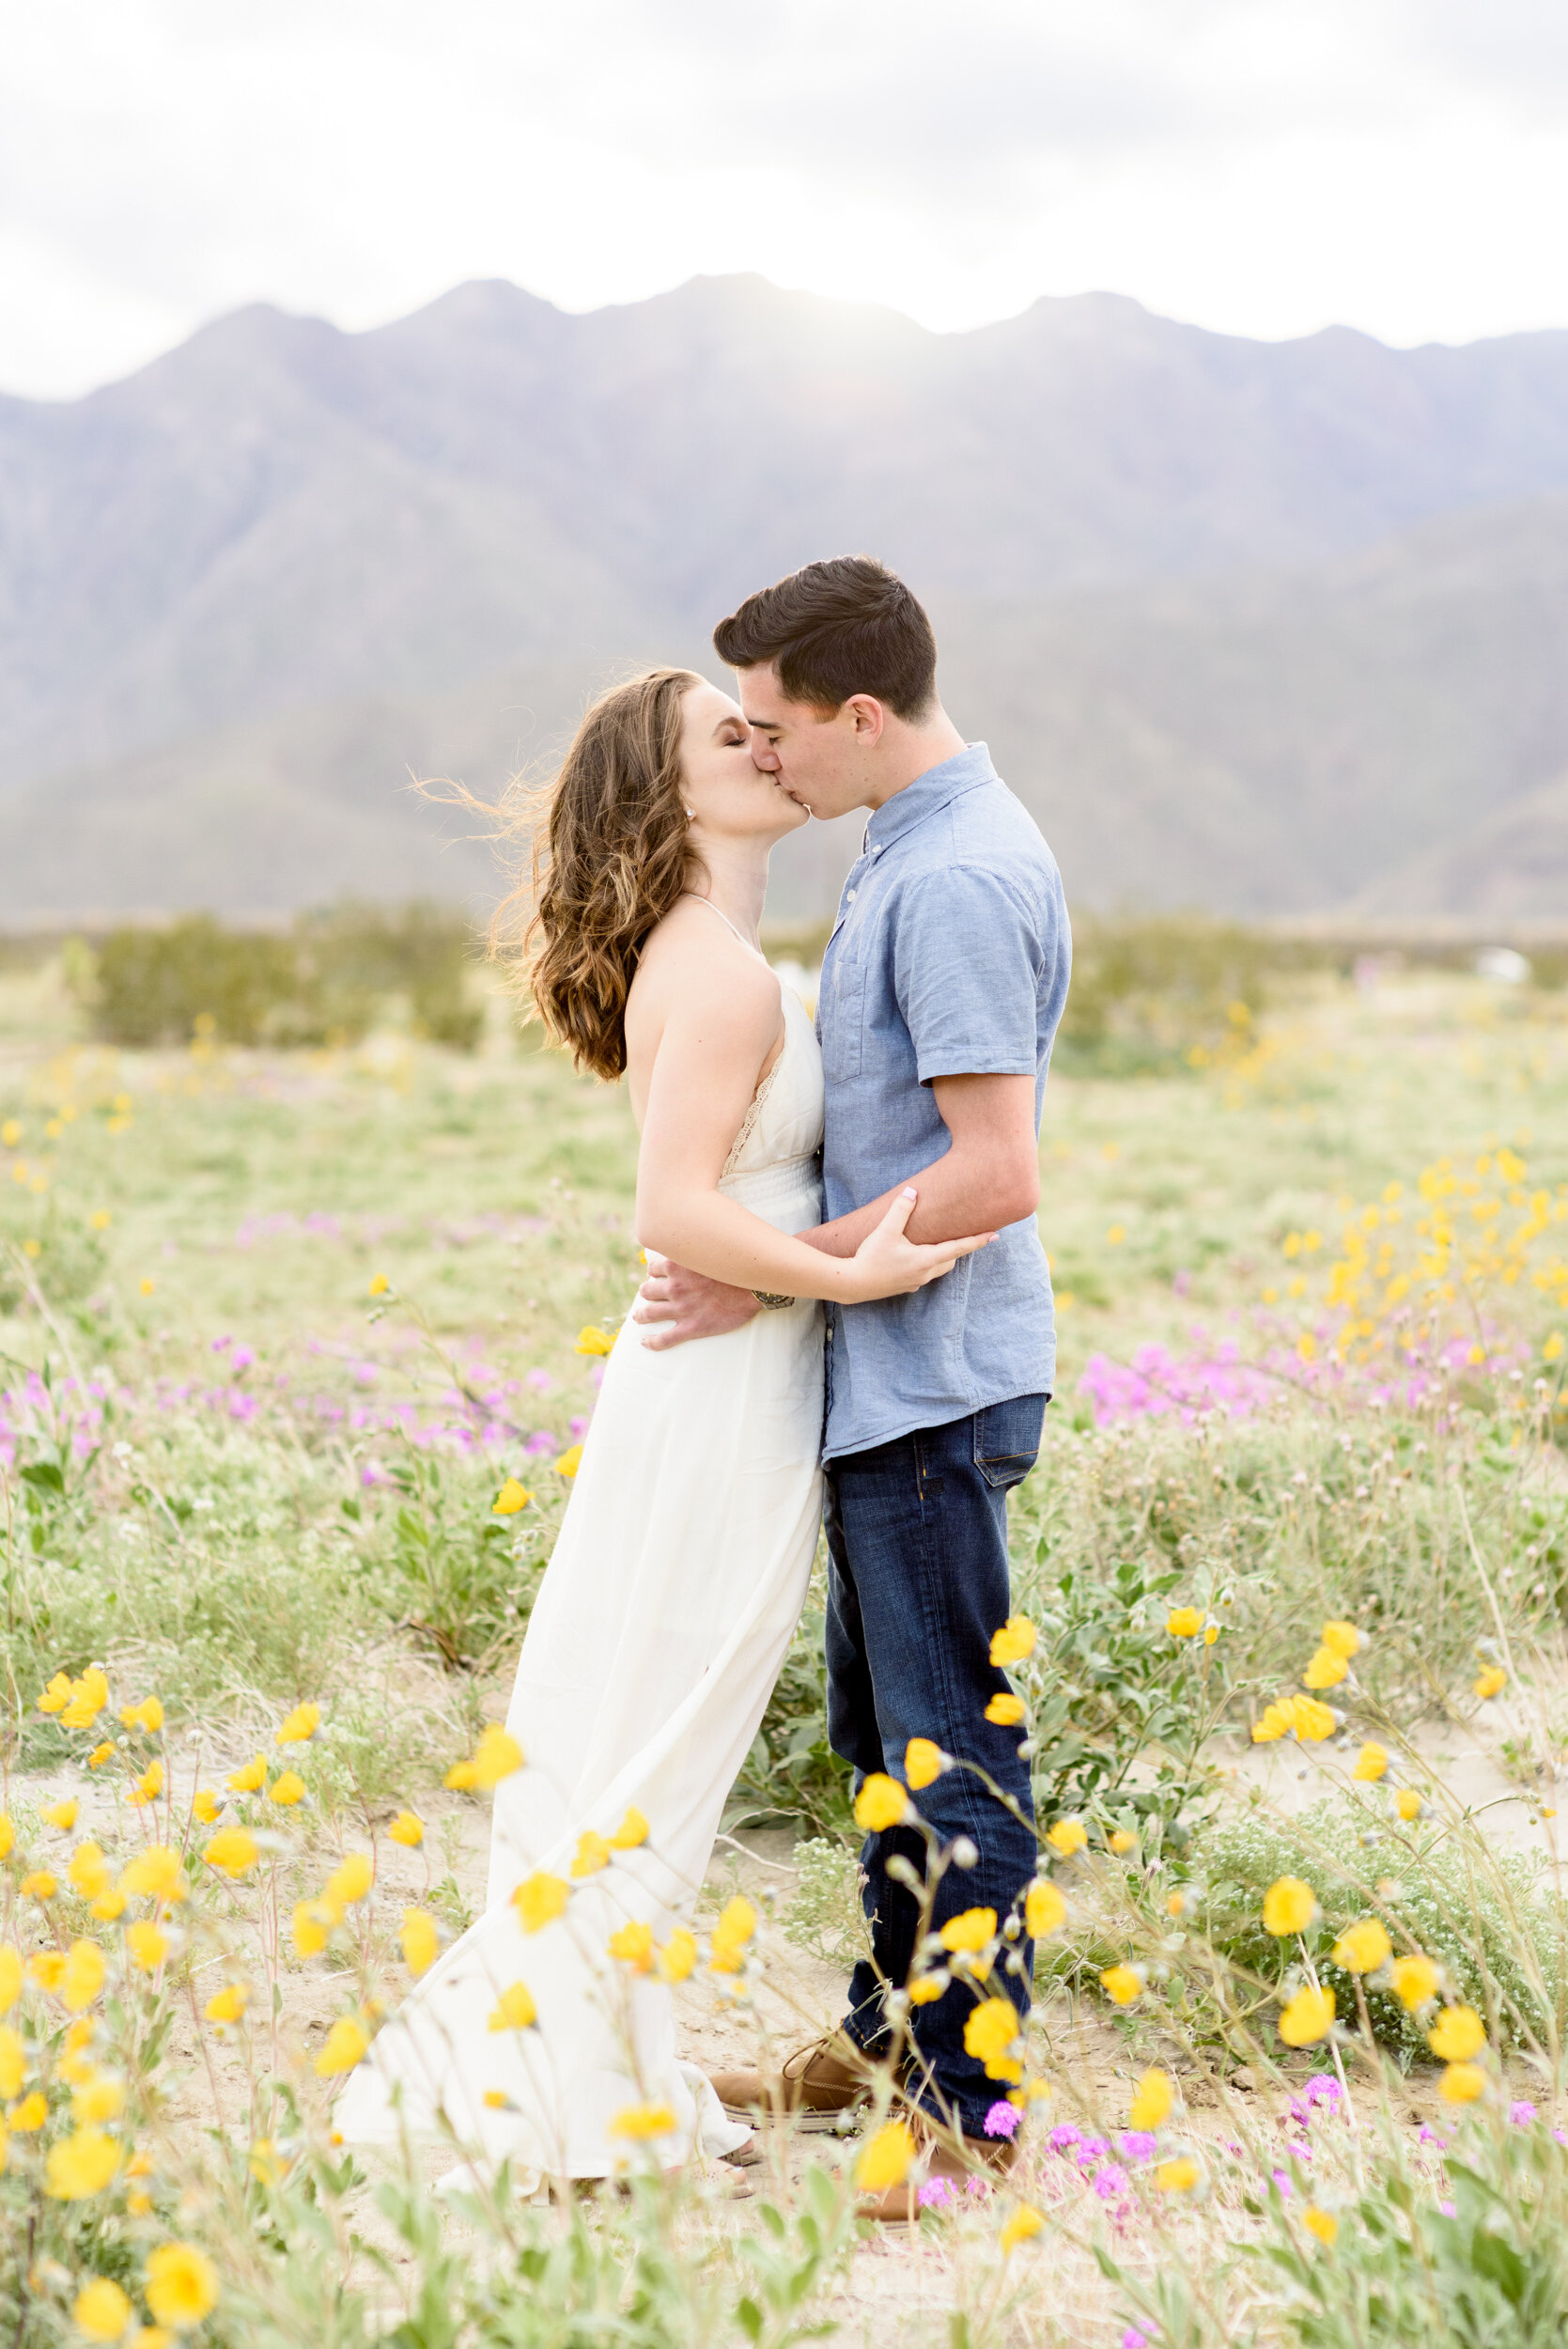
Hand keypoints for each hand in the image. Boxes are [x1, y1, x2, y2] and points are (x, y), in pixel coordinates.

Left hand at [631, 1254, 761, 1351]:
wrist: (755, 1289)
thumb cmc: (736, 1268)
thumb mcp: (710, 1250)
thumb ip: (695, 1250)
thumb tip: (689, 1246)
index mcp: (678, 1266)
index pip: (653, 1269)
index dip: (654, 1273)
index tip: (656, 1277)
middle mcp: (675, 1287)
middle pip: (647, 1291)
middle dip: (646, 1293)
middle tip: (648, 1296)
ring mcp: (681, 1309)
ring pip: (649, 1313)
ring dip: (641, 1315)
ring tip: (639, 1317)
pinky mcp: (691, 1327)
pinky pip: (664, 1339)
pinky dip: (651, 1342)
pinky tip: (645, 1342)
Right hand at [842, 1187, 993, 1303]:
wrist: (852, 1283)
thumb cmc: (870, 1257)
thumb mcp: (885, 1230)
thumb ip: (901, 1210)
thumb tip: (912, 1191)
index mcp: (926, 1259)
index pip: (959, 1248)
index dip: (978, 1240)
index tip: (995, 1234)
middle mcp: (925, 1273)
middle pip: (951, 1259)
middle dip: (958, 1248)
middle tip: (964, 1235)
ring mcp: (915, 1282)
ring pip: (938, 1269)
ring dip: (942, 1257)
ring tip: (938, 1244)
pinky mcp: (905, 1286)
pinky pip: (923, 1274)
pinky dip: (926, 1265)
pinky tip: (912, 1257)